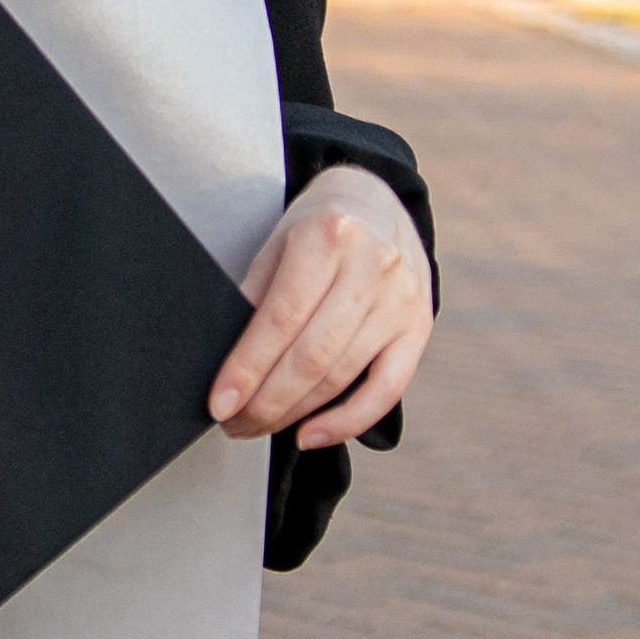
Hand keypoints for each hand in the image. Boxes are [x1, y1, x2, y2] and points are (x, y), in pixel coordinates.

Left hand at [209, 163, 432, 450]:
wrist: (379, 204)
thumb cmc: (317, 228)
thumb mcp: (278, 242)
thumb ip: (257, 294)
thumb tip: (224, 361)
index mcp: (327, 236)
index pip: (281, 318)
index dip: (247, 367)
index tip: (220, 403)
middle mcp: (371, 266)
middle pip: (312, 355)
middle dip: (266, 401)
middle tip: (233, 423)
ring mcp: (401, 299)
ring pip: (342, 376)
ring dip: (295, 413)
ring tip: (258, 426)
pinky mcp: (419, 328)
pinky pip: (386, 390)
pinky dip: (346, 422)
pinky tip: (311, 435)